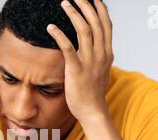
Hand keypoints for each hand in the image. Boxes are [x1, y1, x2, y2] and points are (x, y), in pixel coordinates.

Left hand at [47, 0, 113, 122]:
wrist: (92, 110)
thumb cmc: (93, 92)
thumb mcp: (101, 71)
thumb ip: (100, 57)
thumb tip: (98, 48)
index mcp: (107, 53)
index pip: (106, 25)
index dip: (100, 10)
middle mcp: (101, 54)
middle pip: (96, 23)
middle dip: (86, 6)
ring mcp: (89, 61)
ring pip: (84, 30)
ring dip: (74, 14)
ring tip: (64, 3)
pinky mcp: (76, 69)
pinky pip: (68, 47)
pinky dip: (59, 34)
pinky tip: (51, 27)